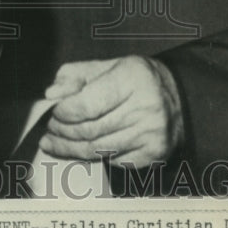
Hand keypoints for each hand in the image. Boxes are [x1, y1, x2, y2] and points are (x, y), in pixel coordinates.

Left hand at [39, 56, 183, 166]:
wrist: (177, 98)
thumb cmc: (134, 80)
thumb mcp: (105, 66)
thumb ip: (74, 76)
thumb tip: (51, 94)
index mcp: (133, 78)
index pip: (87, 105)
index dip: (63, 112)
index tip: (53, 112)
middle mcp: (146, 107)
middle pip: (90, 130)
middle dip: (62, 132)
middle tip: (50, 129)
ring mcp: (152, 134)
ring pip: (98, 150)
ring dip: (69, 148)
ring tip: (54, 142)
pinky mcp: (153, 154)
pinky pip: (111, 161)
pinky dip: (90, 157)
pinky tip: (78, 150)